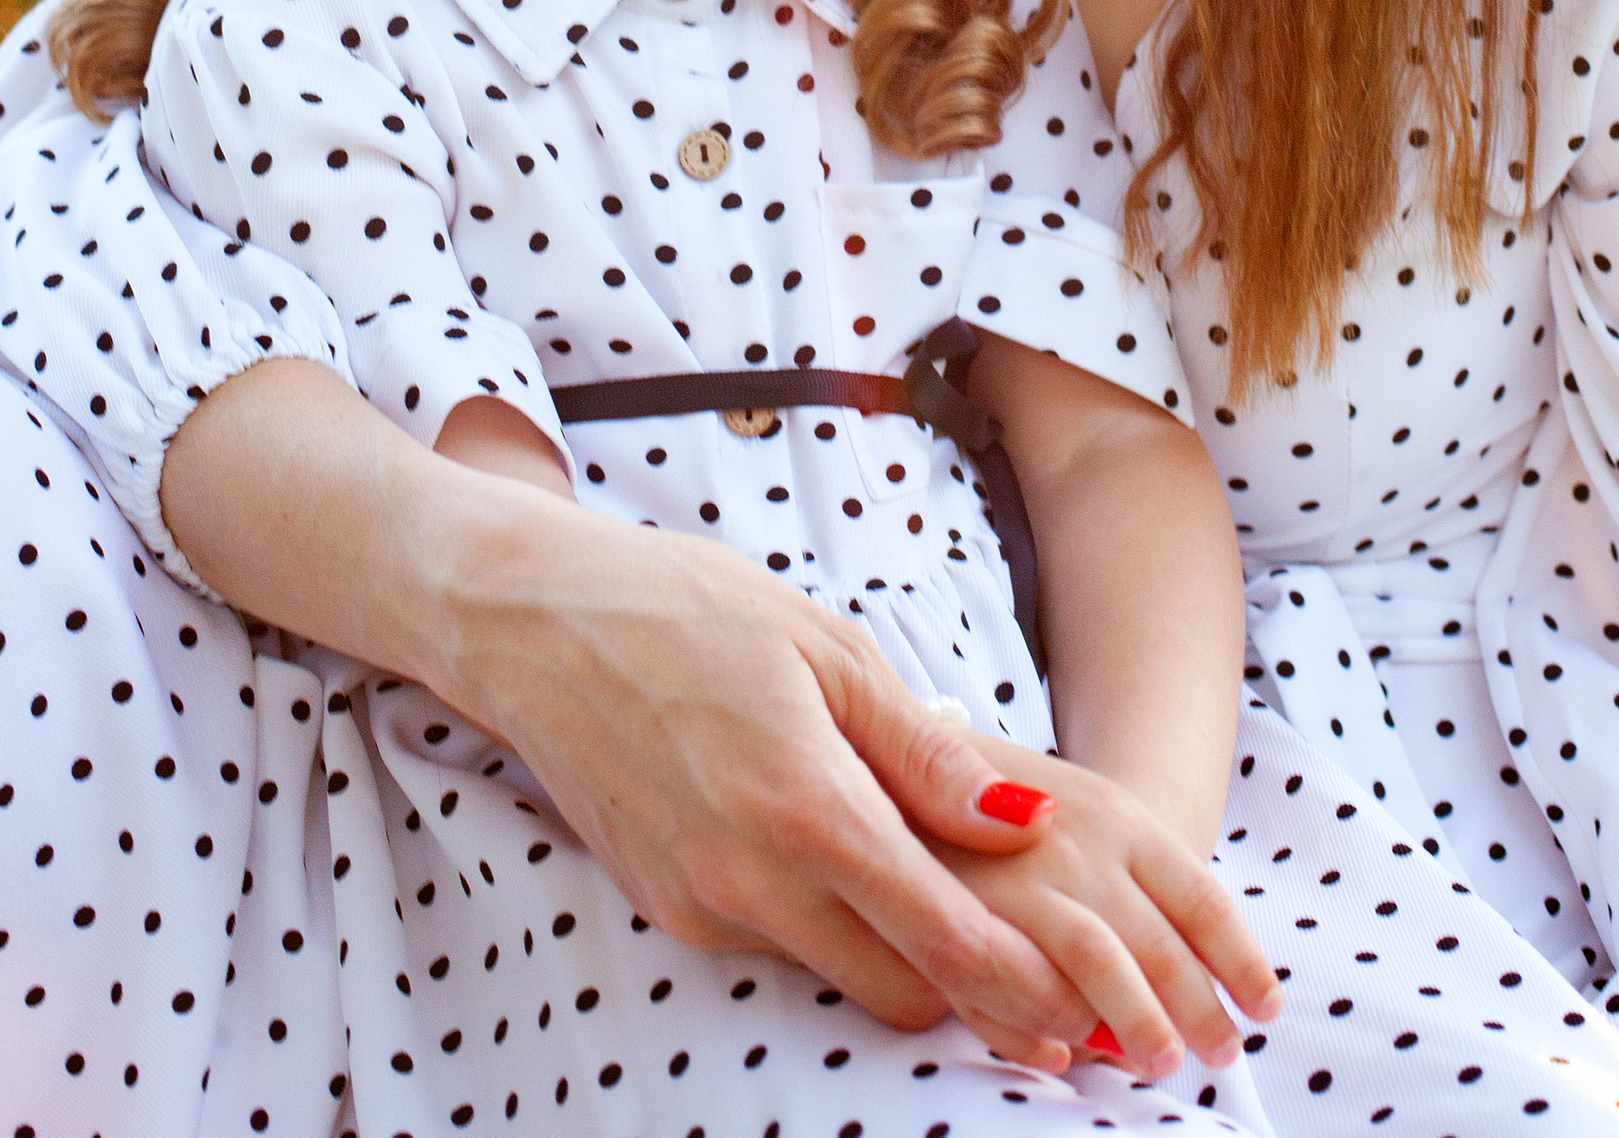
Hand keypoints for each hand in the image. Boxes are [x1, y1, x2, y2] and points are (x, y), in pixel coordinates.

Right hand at [163, 357, 1088, 1061]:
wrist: (531, 620)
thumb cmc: (686, 609)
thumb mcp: (825, 647)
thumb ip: (923, 751)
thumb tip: (1025, 819)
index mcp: (804, 808)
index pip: (940, 942)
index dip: (1022, 988)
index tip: (1087, 1010)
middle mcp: (749, 881)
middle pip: (899, 989)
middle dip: (975, 991)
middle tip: (1045, 966)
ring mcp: (701, 906)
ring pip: (838, 971)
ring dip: (902, 956)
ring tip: (956, 895)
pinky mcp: (669, 908)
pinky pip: (778, 942)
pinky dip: (831, 924)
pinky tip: (853, 860)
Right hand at [924, 744, 1279, 1083]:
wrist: (905, 747)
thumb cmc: (1016, 805)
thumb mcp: (1088, 812)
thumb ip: (1140, 885)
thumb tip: (1209, 977)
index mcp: (1118, 816)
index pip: (1200, 899)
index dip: (1239, 962)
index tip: (1264, 1008)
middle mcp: (1073, 843)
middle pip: (1157, 944)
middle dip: (1197, 1009)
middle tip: (1222, 1052)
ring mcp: (1015, 877)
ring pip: (1095, 965)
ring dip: (1134, 1023)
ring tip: (1161, 1063)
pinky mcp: (954, 907)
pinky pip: (1013, 983)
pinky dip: (1042, 1025)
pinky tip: (1065, 1052)